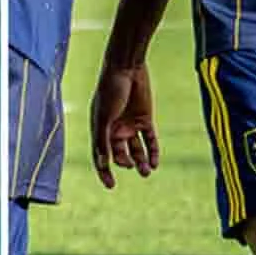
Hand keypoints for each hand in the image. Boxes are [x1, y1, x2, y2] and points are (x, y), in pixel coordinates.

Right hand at [91, 61, 158, 188]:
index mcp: (101, 130)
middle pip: (121, 154)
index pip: (101, 156)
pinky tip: (155, 162)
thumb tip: (103, 164)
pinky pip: (149, 140)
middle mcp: (115, 130)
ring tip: (147, 172)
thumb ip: (102, 141)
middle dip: (127, 164)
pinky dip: (153, 151)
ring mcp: (131, 125)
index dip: (105, 172)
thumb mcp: (104, 118)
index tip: (111, 185)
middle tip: (134, 167)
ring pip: (137, 150)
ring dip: (141, 162)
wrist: (126, 68)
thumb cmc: (110, 91)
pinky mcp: (145, 119)